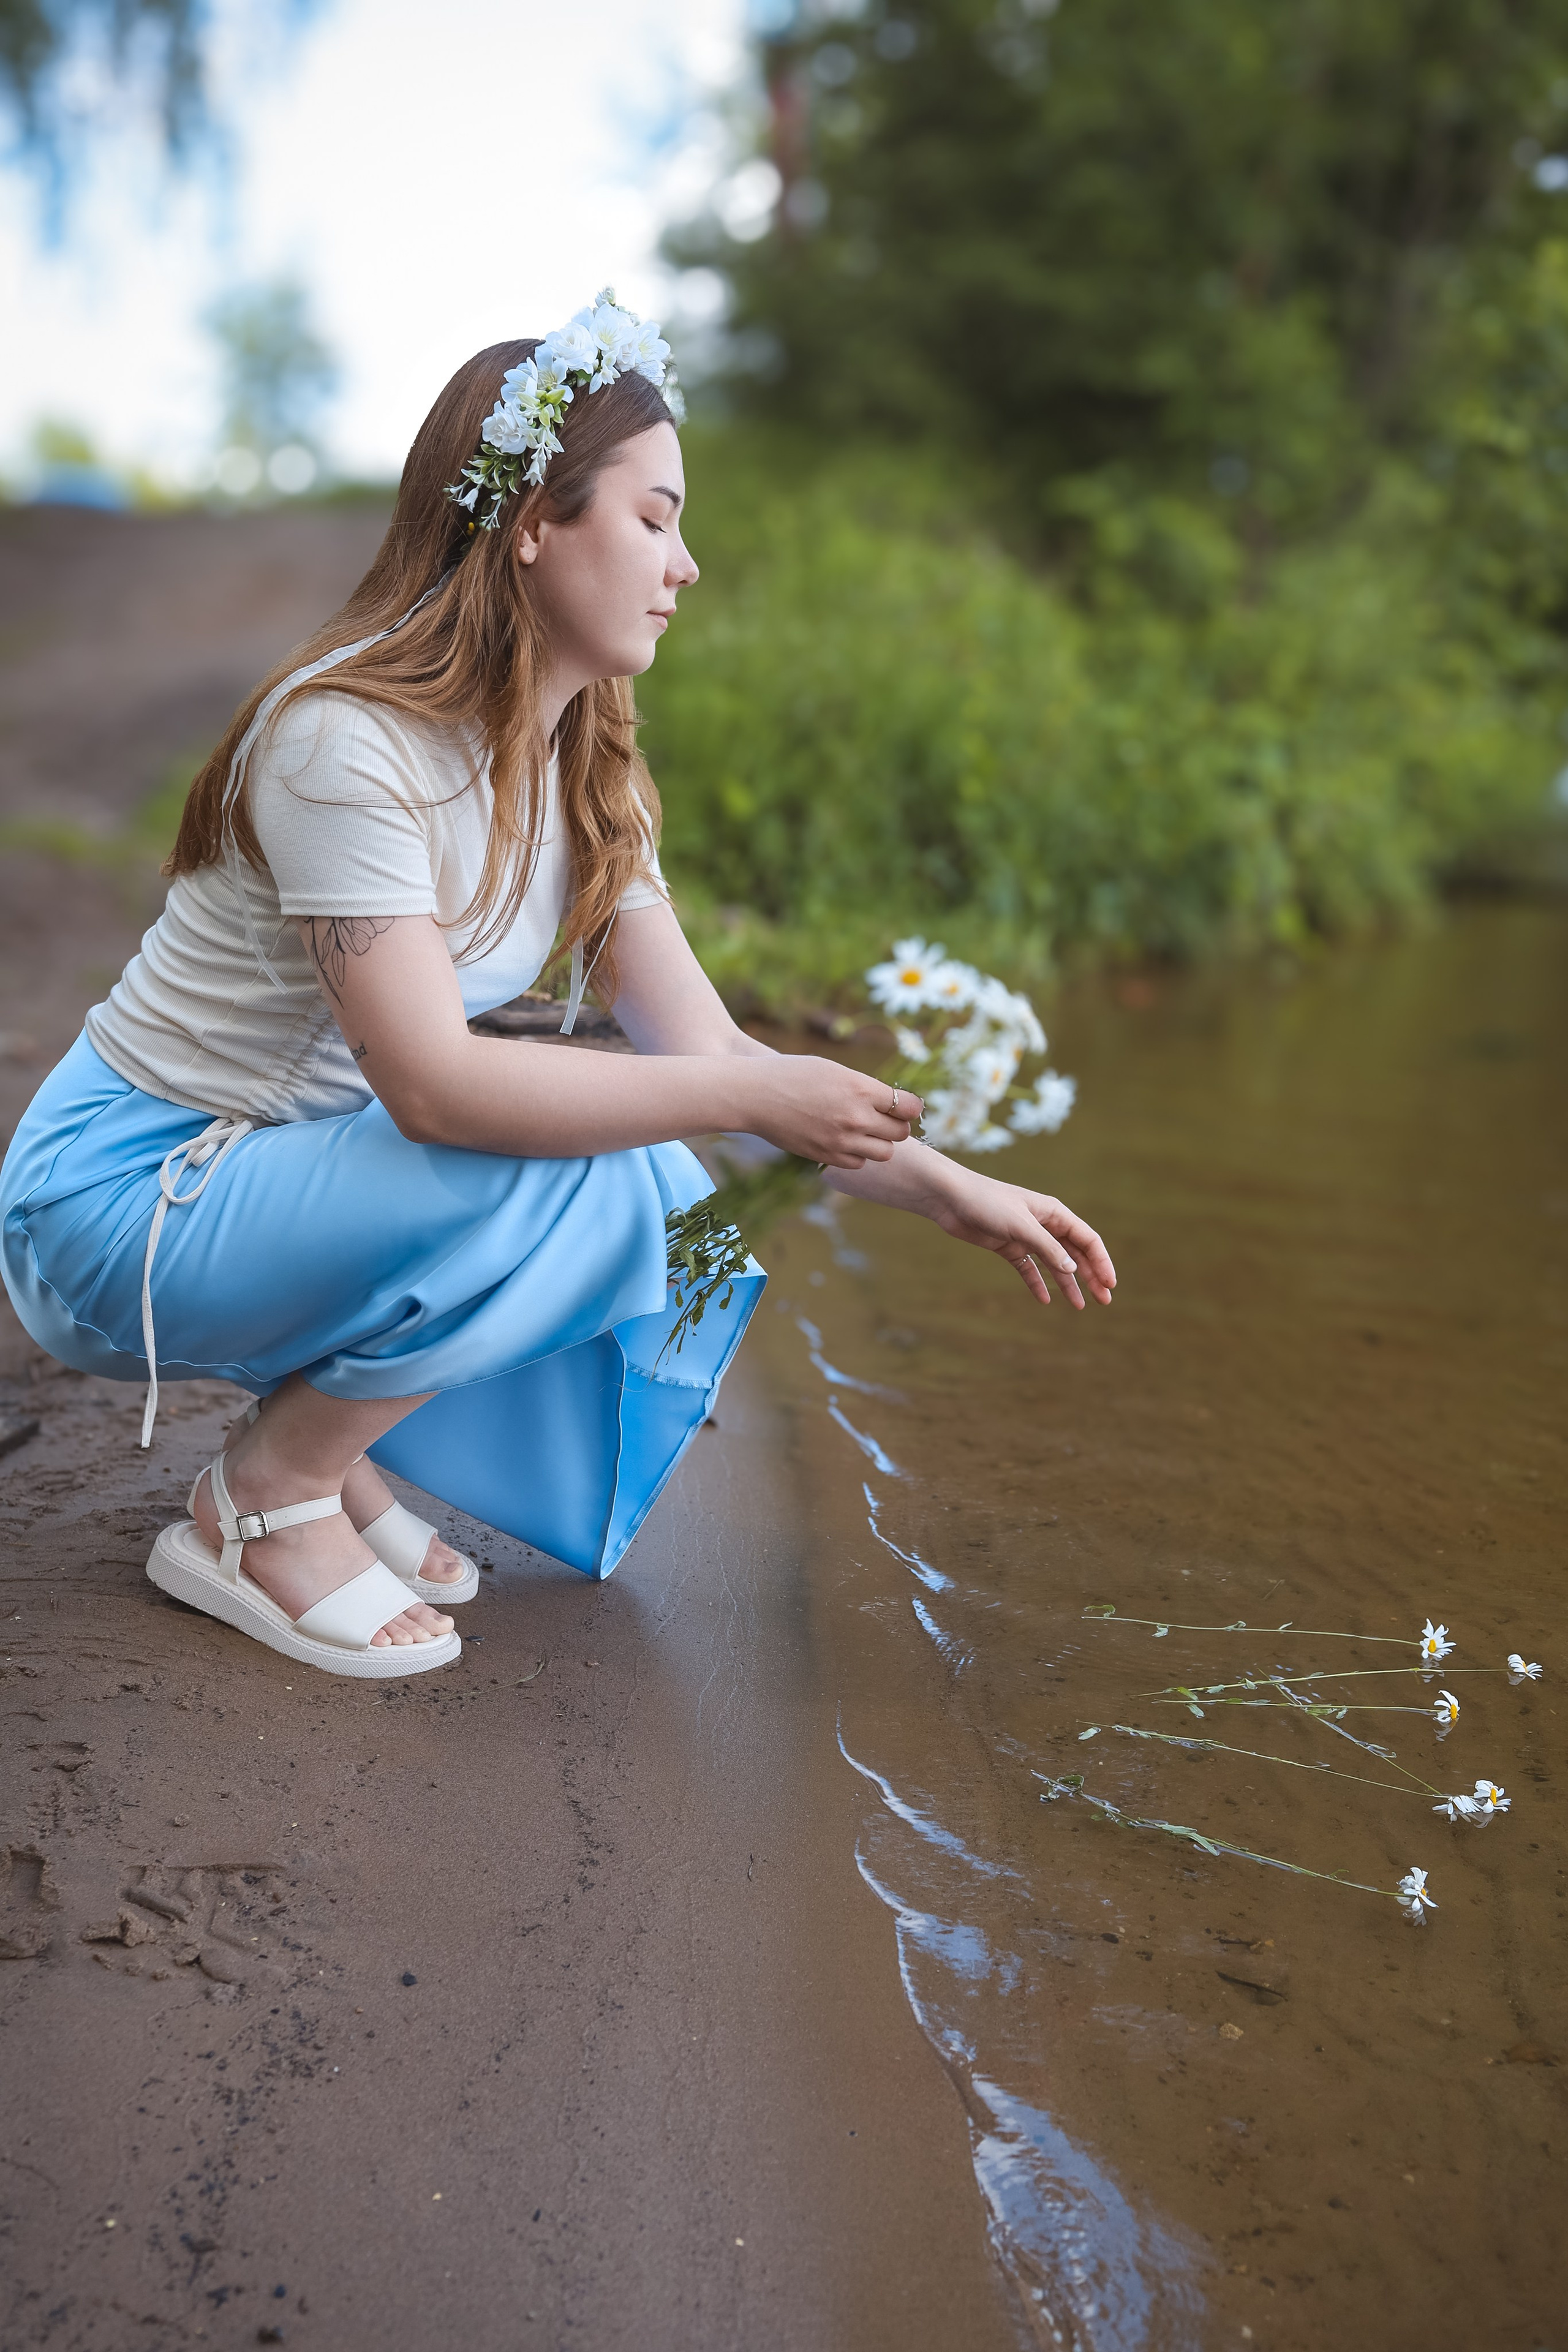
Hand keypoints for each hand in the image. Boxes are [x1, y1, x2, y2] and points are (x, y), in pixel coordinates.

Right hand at [741, 1056, 922, 1169]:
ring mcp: (841, 1140)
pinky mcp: (826, 1156)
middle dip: (895, 1125)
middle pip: (900, 1133)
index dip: (909, 1107)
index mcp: (861, 1089)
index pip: (910, 1107)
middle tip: (883, 1118)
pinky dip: (858, 1154)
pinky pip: (859, 1163)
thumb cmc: (792, 1075)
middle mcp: (855, 1117)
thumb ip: (864, 1088)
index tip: (901, 1105)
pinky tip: (844, 1140)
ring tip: (863, 1131)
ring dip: (879, 1142)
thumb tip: (891, 1103)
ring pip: (884, 1153)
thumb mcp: (834, 1070)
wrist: (754, 1095)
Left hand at [925, 1163, 1115, 1308]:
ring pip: (1054, 1264)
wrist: (950, 1198)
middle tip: (1104, 1301)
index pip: (1087, 1240)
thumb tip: (1073, 1269)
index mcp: (1054, 1213)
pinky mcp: (1008, 1246)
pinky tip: (1045, 1300)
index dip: (1102, 1262)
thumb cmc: (987, 1203)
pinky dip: (1037, 1283)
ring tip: (1081, 1306)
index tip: (1110, 1285)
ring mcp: (1026, 1236)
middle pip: (1075, 1253)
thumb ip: (1048, 1248)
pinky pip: (1028, 1269)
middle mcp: (1044, 1224)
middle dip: (1091, 1276)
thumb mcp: (1021, 1226)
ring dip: (1068, 1284)